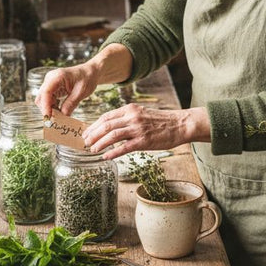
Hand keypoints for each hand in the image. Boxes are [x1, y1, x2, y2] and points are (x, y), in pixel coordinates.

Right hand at [35, 64, 99, 116]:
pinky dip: (53, 107)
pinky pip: (48, 100)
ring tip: (61, 116)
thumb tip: (63, 116)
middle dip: (47, 109)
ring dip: (50, 109)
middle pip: (41, 97)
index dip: (45, 106)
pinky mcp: (52, 88)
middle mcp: (50, 79)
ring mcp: (50, 83)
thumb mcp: (81, 92)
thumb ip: (71, 104)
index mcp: (57, 76)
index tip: (48, 118)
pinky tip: (61, 110)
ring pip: (43, 100)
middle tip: (57, 120)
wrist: (90, 72)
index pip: (46, 92)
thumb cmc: (87, 78)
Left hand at [83, 105, 210, 159]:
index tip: (86, 133)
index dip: (93, 125)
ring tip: (92, 150)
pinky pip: (124, 147)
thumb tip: (110, 127)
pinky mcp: (144, 141)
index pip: (106, 117)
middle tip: (85, 143)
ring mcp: (138, 129)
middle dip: (92, 135)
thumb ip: (126, 118)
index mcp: (130, 109)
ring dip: (99, 143)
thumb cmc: (161, 121)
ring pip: (112, 135)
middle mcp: (132, 117)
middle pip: (106, 125)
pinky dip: (113, 152)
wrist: (180, 124)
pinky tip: (106, 157)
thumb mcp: (141, 114)